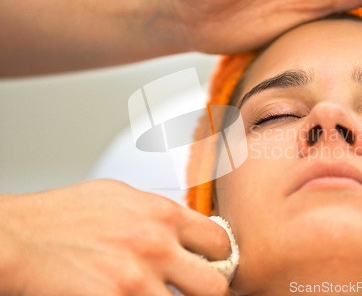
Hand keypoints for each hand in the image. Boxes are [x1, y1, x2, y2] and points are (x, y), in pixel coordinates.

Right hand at [0, 180, 230, 295]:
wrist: (18, 238)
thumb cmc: (64, 215)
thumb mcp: (121, 197)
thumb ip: (158, 214)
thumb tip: (185, 229)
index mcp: (162, 214)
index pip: (220, 242)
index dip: (218, 259)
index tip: (210, 267)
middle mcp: (156, 246)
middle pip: (215, 286)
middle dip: (208, 293)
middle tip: (194, 293)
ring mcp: (136, 280)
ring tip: (156, 295)